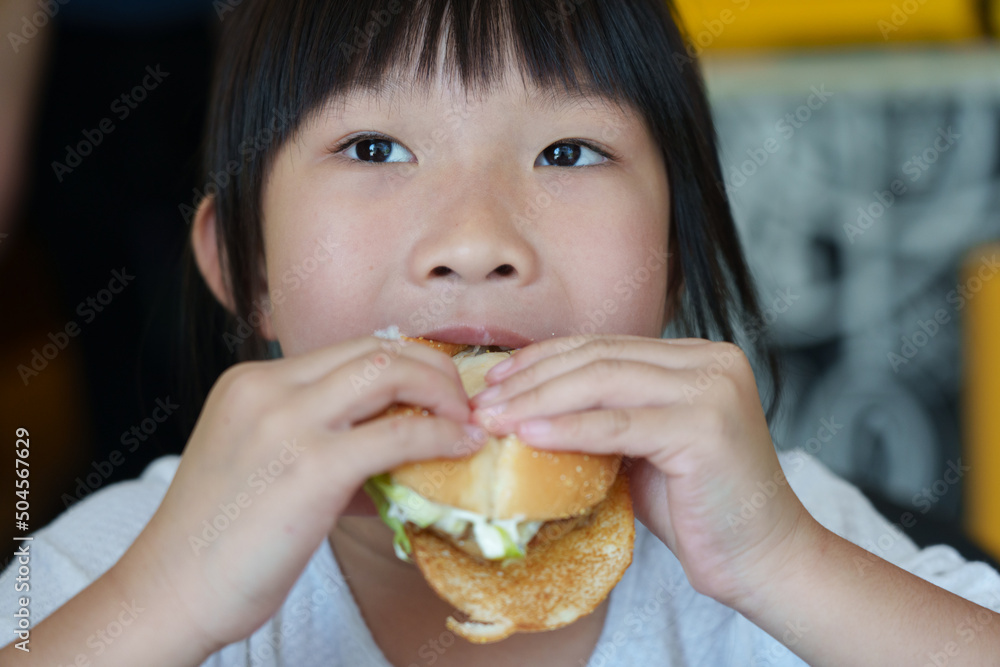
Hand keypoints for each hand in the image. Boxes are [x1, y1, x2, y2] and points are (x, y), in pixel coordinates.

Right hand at [116, 337, 483, 654]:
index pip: (348, 349)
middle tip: (460, 399)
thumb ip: (321, 441)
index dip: (403, 362)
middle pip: (374, 348)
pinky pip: (397, 435)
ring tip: (465, 419)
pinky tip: (461, 446)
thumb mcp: (261, 463)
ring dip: (441, 390)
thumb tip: (397, 446)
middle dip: (431, 366)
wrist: (169, 591)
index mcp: (252, 382)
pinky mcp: (312, 466)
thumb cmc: (217, 539)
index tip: (433, 389)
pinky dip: (440, 436)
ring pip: (389, 372)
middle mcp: (267, 388)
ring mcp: (288, 422)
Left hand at [470, 335, 820, 609]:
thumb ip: (604, 417)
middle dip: (532, 378)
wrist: (762, 559)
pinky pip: (619, 424)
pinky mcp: (706, 426)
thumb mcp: (643, 447)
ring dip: (538, 400)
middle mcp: (710, 360)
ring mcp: (712, 388)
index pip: (604, 346)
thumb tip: (526, 407)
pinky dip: (568, 429)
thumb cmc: (698, 508)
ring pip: (604, 382)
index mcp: (696, 357)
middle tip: (482, 401)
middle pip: (600, 358)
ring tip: (494, 419)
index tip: (495, 378)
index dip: (544, 358)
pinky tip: (528, 436)